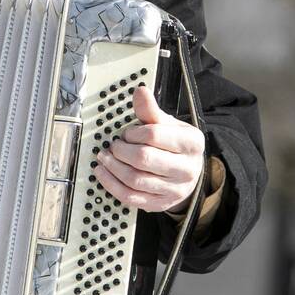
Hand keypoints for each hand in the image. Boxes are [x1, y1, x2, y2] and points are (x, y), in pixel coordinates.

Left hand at [93, 86, 203, 212]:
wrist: (187, 170)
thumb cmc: (173, 144)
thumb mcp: (167, 123)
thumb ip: (150, 110)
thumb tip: (140, 91)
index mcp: (192, 143)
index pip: (154, 135)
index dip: (134, 132)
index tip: (127, 132)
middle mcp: (187, 168)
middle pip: (144, 158)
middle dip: (121, 150)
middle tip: (113, 145)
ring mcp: (175, 189)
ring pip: (136, 180)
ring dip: (113, 167)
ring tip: (104, 157)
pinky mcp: (160, 203)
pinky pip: (131, 197)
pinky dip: (111, 185)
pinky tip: (102, 173)